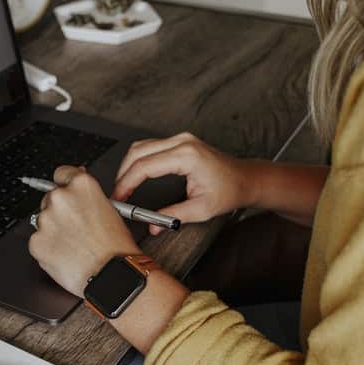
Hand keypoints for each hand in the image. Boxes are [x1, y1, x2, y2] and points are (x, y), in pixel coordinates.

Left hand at [28, 166, 141, 296]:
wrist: (111, 275)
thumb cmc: (116, 247)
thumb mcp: (111, 210)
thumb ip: (88, 194)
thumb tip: (76, 184)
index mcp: (81, 185)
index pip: (61, 173)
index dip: (65, 185)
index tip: (67, 193)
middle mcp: (61, 198)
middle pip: (50, 198)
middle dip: (60, 212)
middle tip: (76, 228)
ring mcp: (46, 220)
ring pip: (43, 221)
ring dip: (53, 230)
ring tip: (74, 245)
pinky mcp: (36, 241)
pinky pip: (38, 241)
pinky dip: (48, 248)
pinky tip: (66, 254)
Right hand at [112, 132, 250, 234]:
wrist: (245, 179)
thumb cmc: (229, 191)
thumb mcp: (201, 209)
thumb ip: (173, 217)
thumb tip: (152, 226)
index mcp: (187, 156)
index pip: (145, 166)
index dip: (126, 183)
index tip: (119, 198)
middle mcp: (182, 142)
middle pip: (138, 152)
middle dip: (122, 174)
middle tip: (117, 195)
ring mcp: (181, 139)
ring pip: (141, 146)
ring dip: (128, 166)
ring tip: (123, 187)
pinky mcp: (179, 141)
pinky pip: (150, 146)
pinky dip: (138, 160)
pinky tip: (135, 175)